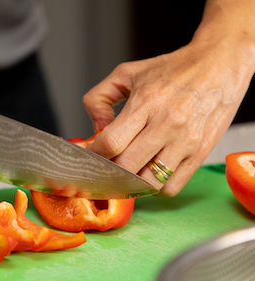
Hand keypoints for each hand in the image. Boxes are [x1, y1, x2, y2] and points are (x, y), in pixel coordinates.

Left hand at [83, 13, 254, 195]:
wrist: (220, 63)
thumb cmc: (174, 69)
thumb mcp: (127, 72)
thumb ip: (99, 99)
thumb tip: (95, 130)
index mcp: (146, 101)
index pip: (111, 142)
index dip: (94, 154)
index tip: (90, 155)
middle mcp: (167, 123)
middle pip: (126, 166)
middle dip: (109, 170)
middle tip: (105, 166)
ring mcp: (186, 141)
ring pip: (148, 182)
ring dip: (132, 182)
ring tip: (128, 171)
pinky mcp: (201, 153)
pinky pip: (172, 186)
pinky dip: (156, 187)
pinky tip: (150, 172)